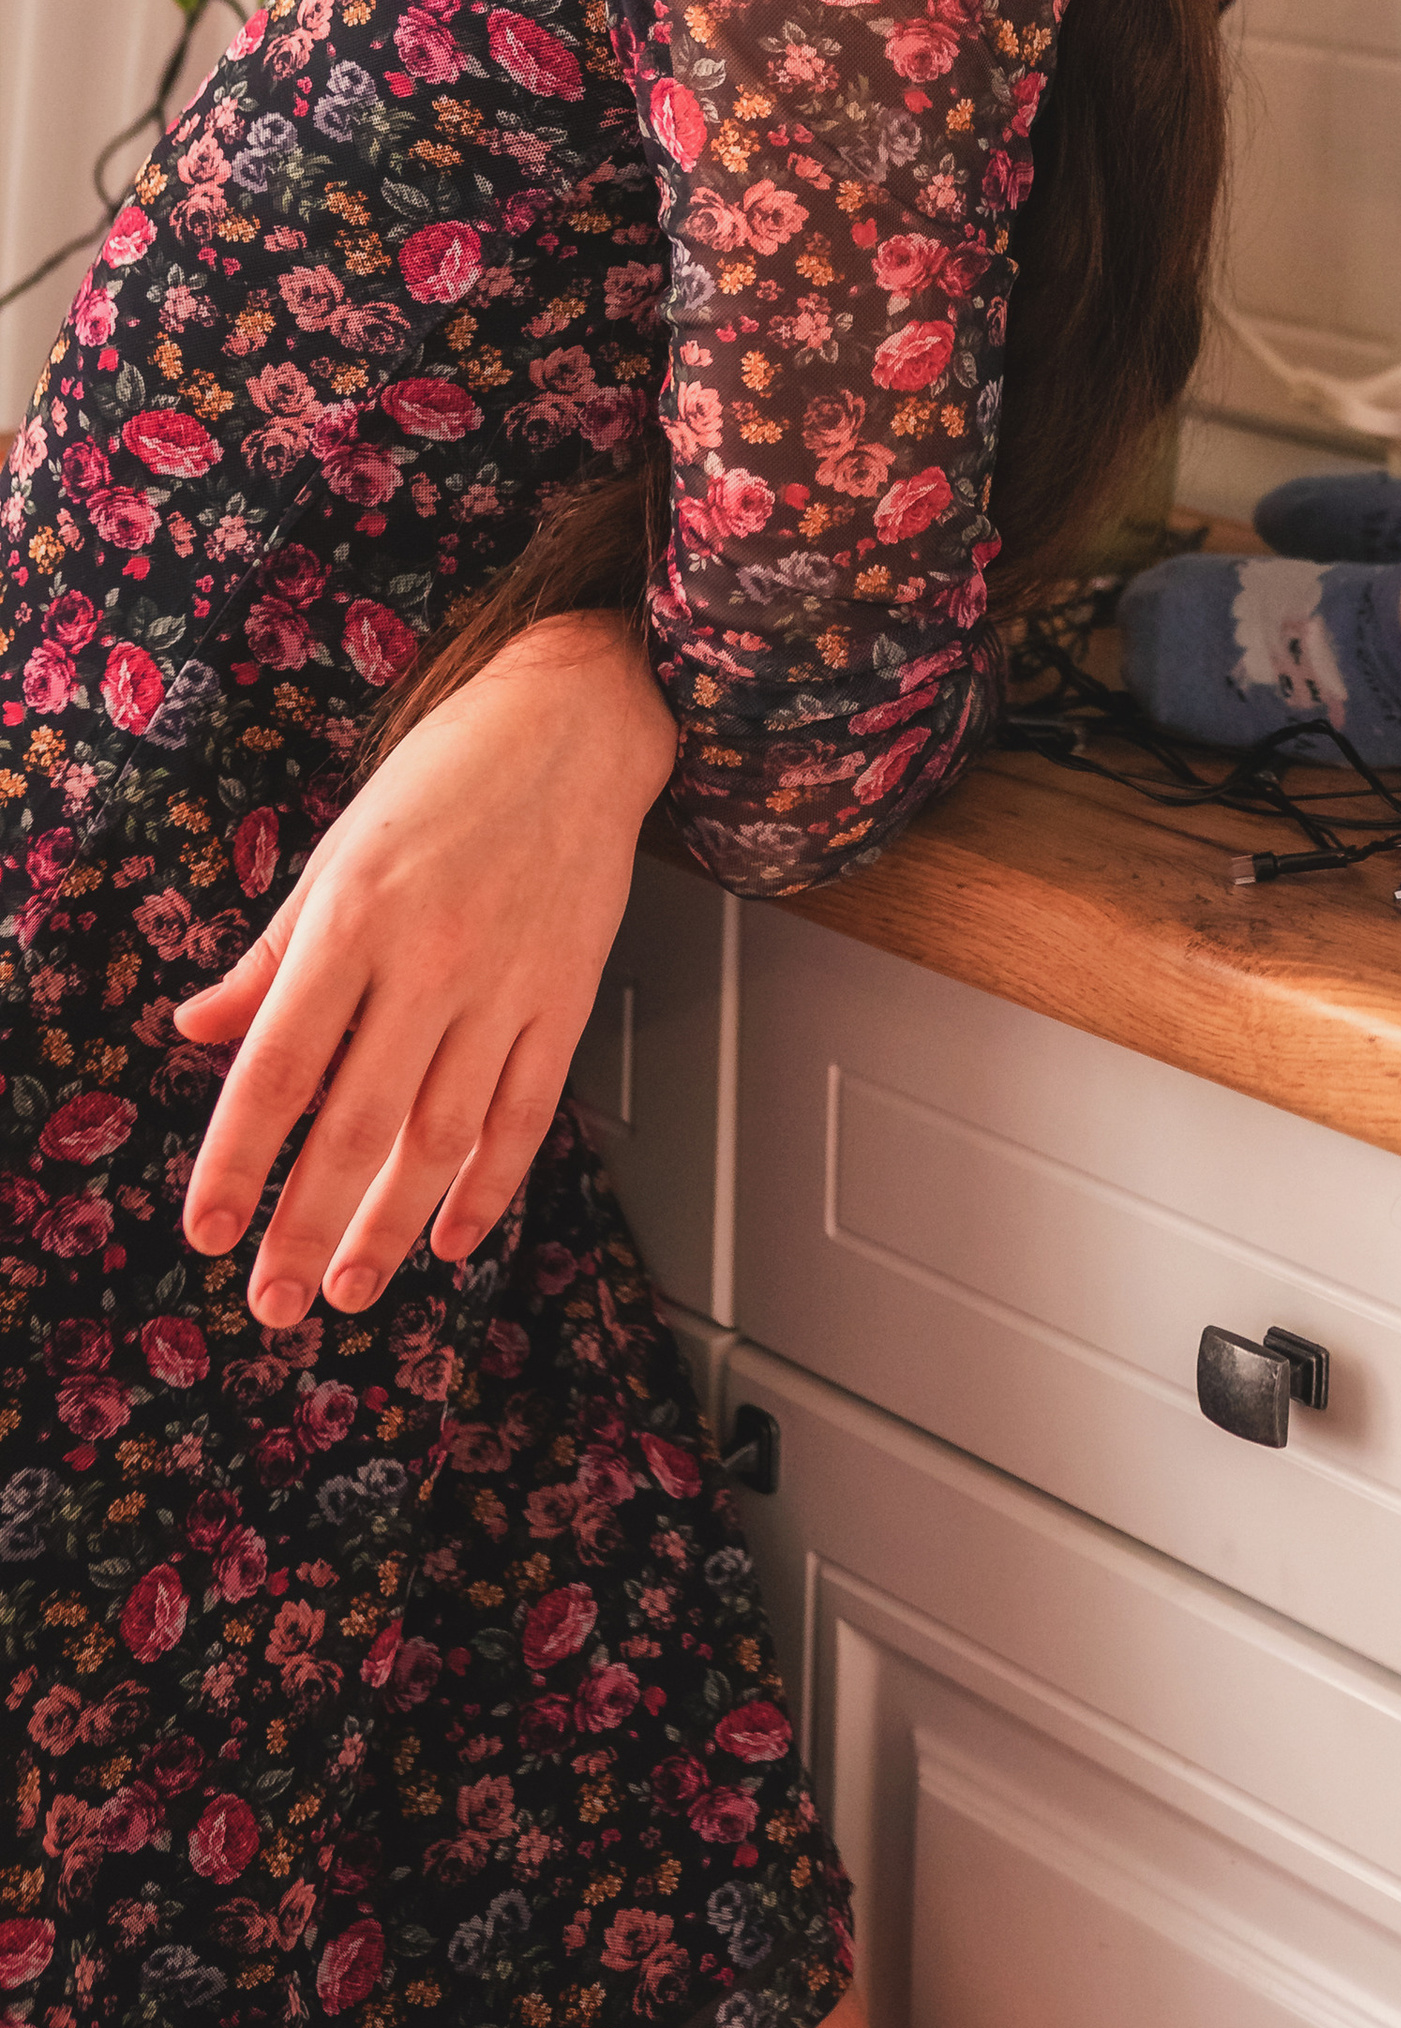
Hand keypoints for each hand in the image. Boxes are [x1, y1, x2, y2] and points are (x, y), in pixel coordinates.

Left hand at [172, 611, 676, 1325]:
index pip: (278, 1067)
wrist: (576, 726)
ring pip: (442, 1136)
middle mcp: (429, 960)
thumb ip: (271, 953)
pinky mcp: (566, 997)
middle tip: (273, 1302)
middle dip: (306, 1227)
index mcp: (354, 918)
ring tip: (352, 1288)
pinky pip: (525, 1112)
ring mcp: (506, 985)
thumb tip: (198, 1029)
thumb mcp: (335, 853)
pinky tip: (455, 1235)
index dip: (237, 1160)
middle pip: (356, 1124)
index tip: (207, 1230)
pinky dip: (490, 1185)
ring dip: (391, 1226)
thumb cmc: (448, 777)